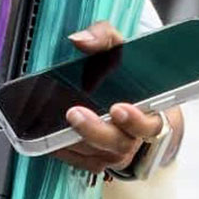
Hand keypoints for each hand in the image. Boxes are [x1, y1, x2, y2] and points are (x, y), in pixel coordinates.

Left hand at [47, 21, 179, 174]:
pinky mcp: (94, 160)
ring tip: (56, 122)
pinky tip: (49, 134)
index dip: (135, 120)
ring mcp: (113, 153)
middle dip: (95, 130)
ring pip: (95, 155)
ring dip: (74, 141)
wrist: (123, 97)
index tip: (118, 108)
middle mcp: (133, 139)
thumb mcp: (117, 47)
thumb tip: (80, 40)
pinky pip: (78, 161)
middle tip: (74, 113)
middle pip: (117, 144)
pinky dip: (63, 150)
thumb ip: (103, 37)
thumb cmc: (123, 74)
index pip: (149, 125)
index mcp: (148, 114)